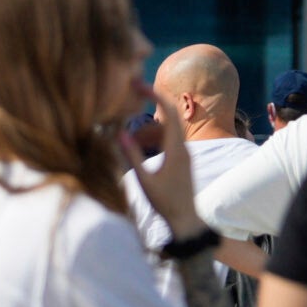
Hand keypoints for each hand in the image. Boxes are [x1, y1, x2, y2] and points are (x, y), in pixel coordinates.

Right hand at [124, 92, 203, 239]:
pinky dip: (155, 132)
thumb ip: (132, 156)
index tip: (138, 85)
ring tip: (131, 122)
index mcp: (176, 149)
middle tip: (133, 88)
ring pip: (169, 126)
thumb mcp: (144, 181)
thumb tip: (119, 133)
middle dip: (154, 98)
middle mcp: (184, 147)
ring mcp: (185, 153)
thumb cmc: (165, 203)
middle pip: (171, 113)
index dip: (155, 94)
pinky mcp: (183, 159)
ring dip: (152, 118)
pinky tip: (141, 140)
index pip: (169, 112)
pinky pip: (170, 137)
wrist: (187, 221)